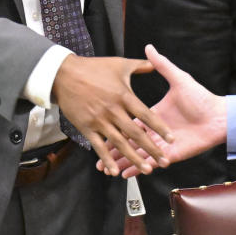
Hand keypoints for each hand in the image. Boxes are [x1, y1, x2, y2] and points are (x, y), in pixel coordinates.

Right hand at [52, 54, 172, 176]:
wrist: (64, 74)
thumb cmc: (93, 67)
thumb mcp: (120, 63)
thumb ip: (140, 65)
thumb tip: (155, 63)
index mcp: (124, 95)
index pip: (146, 115)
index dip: (159, 127)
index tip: (171, 138)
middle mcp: (113, 110)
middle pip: (136, 133)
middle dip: (151, 148)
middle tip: (164, 161)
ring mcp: (99, 121)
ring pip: (120, 143)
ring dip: (133, 158)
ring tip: (146, 169)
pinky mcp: (86, 128)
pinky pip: (98, 146)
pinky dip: (106, 159)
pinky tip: (114, 171)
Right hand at [96, 44, 226, 176]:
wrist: (219, 116)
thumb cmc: (200, 97)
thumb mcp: (178, 78)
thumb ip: (162, 65)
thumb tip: (149, 47)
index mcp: (154, 113)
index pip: (131, 120)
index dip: (116, 125)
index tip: (102, 125)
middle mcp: (155, 130)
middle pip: (129, 140)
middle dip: (115, 149)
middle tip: (98, 155)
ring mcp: (162, 144)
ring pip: (137, 153)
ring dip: (122, 161)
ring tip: (107, 169)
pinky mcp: (171, 155)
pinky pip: (152, 162)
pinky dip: (137, 169)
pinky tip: (124, 173)